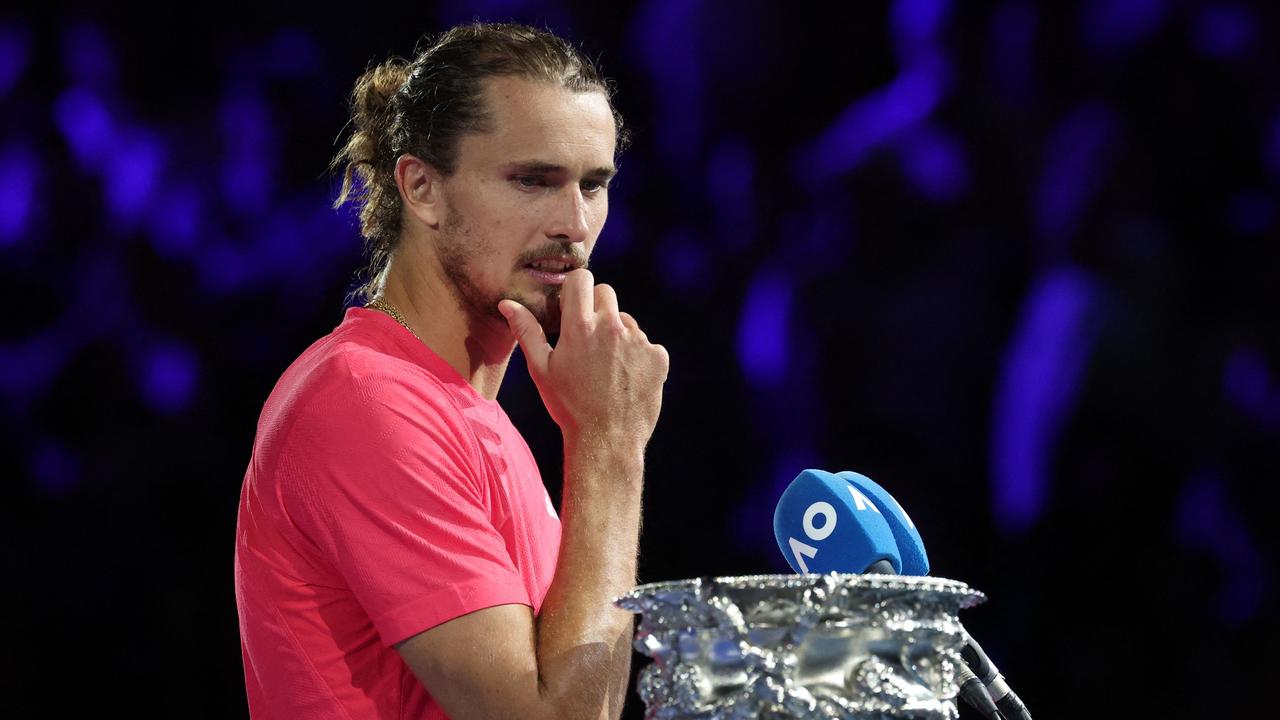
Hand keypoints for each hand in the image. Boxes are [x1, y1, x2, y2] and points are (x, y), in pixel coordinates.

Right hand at [499, 269, 668, 451]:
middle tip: (587, 339)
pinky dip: (637, 356)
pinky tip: (625, 378)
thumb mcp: (541, 370)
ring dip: (617, 334)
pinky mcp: (658, 357)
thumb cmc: (568, 406)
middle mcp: (612, 328)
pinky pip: (647, 344)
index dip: (575, 289)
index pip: (581, 279)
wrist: (606, 441)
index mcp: (580, 327)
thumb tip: (507, 304)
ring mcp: (638, 341)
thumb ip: (527, 331)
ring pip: (626, 321)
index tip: (571, 305)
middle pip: (606, 293)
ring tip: (605, 367)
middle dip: (595, 308)